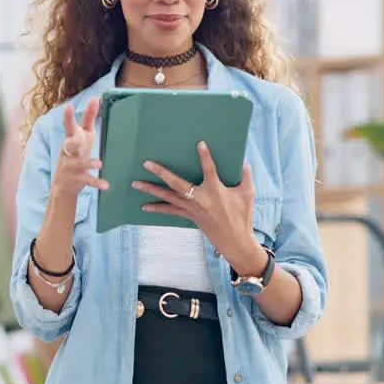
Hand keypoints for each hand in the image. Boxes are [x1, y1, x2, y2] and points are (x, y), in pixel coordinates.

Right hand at [52, 97, 108, 200]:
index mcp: (72, 138)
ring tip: (99, 164)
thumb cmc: (76, 154)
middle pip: (71, 144)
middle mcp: (69, 151)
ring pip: (80, 163)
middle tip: (78, 136)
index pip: (70, 126)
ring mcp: (72, 165)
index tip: (68, 107)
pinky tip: (106, 185)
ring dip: (89, 163)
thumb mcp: (82, 135)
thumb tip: (96, 99)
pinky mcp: (77, 178)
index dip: (68, 117)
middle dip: (74, 140)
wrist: (63, 184)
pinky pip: (88, 180)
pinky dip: (97, 182)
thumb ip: (88, 118)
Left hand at [133, 141, 261, 269]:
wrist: (234, 240)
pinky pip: (170, 210)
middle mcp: (200, 199)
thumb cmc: (242, 216)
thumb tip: (243, 161)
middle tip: (146, 163)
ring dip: (151, 190)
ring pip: (168, 197)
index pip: (210, 170)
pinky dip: (157, 208)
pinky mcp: (189, 215)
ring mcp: (192, 208)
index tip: (200, 143)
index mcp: (216, 191)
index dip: (205, 157)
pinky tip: (144, 206)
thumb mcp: (248, 194)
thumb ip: (245, 176)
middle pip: (177, 184)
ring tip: (135, 183)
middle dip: (161, 173)